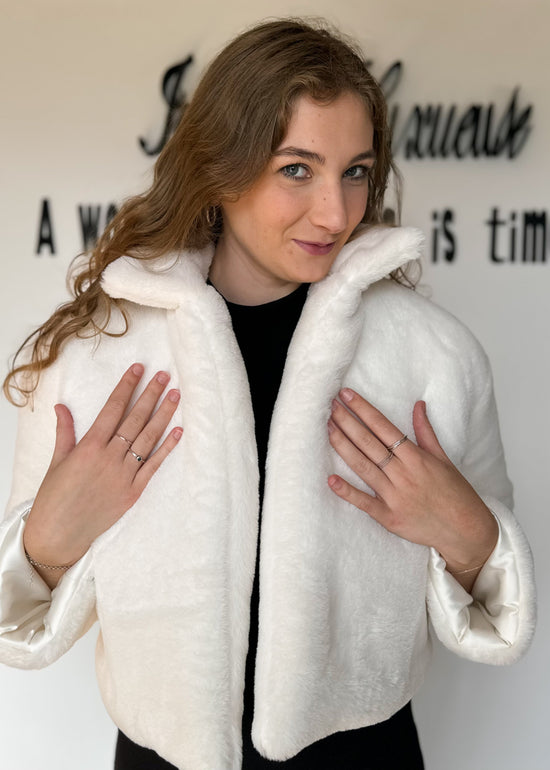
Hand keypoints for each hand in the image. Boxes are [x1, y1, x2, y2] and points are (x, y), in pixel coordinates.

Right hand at [23, 363, 181, 584]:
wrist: (59, 533)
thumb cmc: (54, 497)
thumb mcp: (57, 461)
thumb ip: (65, 432)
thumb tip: (62, 406)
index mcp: (88, 447)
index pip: (112, 409)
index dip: (126, 387)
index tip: (138, 369)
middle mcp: (109, 458)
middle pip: (135, 419)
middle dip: (150, 394)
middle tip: (164, 375)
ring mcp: (123, 475)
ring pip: (148, 438)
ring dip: (163, 415)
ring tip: (175, 395)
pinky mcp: (133, 492)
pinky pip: (154, 465)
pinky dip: (167, 447)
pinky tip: (178, 430)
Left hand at [327, 388, 498, 585]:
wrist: (467, 531)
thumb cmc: (456, 493)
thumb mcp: (443, 459)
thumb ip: (426, 432)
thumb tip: (418, 405)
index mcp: (416, 457)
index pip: (383, 427)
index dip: (363, 409)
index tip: (346, 395)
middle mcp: (404, 474)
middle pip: (369, 443)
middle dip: (347, 422)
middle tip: (330, 406)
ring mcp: (395, 496)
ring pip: (363, 467)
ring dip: (343, 446)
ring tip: (327, 428)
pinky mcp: (389, 517)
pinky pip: (364, 503)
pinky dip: (347, 492)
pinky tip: (331, 479)